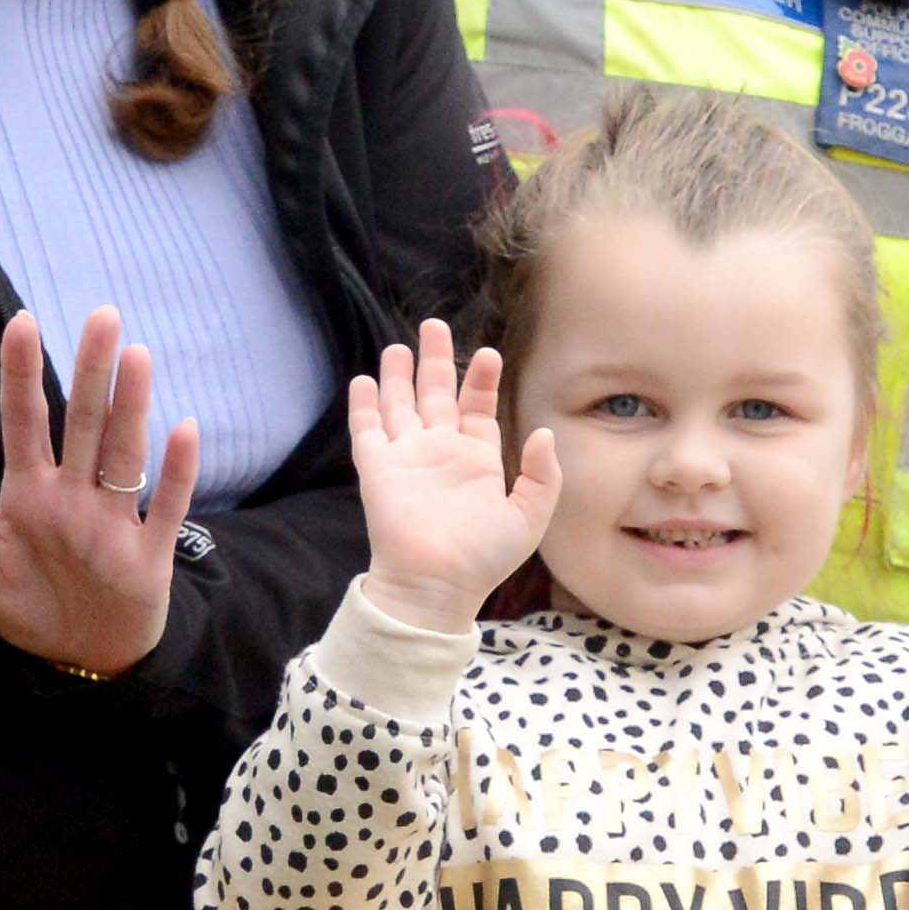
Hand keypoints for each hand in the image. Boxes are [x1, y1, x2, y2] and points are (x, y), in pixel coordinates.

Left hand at [0, 309, 206, 679]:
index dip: (22, 375)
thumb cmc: (31, 604)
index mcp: (30, 494)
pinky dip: (176, 473)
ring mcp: (114, 522)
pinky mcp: (148, 555)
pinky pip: (166, 507)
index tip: (21, 322)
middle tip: (102, 315)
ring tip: (136, 357)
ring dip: (131, 408)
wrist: (85, 656)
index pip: (25, 422)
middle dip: (92, 372)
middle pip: (85, 424)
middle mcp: (75, 497)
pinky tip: (184, 430)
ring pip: (124, 455)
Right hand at [342, 322, 558, 622]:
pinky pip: (368, 430)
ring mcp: (407, 459)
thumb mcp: (530, 517)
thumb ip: (543, 475)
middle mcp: (440, 453)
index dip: (481, 379)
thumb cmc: (484, 557)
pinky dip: (364, 405)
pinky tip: (364, 380)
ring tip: (397, 346)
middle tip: (433, 325)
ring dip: (397, 376)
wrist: (437, 583)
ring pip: (400, 405)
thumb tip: (543, 433)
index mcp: (476, 461)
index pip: (477, 408)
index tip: (488, 352)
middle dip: (435, 360)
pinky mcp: (378, 470)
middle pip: (436, 395)